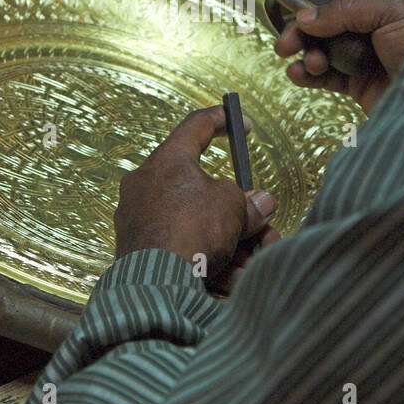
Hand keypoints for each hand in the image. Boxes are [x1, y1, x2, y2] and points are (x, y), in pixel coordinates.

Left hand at [115, 106, 277, 291]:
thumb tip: (259, 205)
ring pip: (198, 224)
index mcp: (167, 159)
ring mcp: (142, 219)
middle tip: (262, 223)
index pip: (195, 126)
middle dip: (239, 210)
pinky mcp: (141, 251)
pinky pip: (183, 249)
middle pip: (203, 189)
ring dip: (233, 241)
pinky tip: (236, 277)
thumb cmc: (189, 231)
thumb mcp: (232, 206)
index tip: (243, 124)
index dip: (223, 120)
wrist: (156, 283)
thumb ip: (247, 201)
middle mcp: (148, 185)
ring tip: (257, 260)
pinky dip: (212, 260)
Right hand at [273, 0, 403, 113]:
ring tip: (306, 62)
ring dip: (305, 51)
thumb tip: (306, 19)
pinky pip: (324, 74)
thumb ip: (346, 11)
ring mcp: (363, 52)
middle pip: (323, 15)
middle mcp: (372, 21)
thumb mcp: (393, 12)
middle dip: (301, 25)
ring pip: (320, 45)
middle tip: (286, 39)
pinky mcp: (357, 81)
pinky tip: (300, 74)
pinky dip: (308, 73)